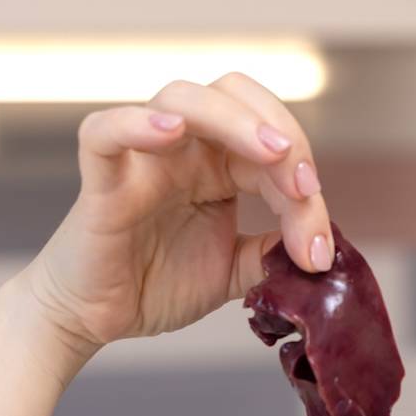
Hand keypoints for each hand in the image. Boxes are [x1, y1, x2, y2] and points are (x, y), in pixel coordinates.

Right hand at [20, 71, 332, 359]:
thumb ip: (272, 255)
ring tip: (269, 154)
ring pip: (182, 98)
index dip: (303, 180)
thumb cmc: (155, 284)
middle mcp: (183, 148)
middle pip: (234, 97)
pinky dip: (136, 123)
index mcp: (217, 164)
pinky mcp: (101, 180)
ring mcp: (141, 156)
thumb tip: (321, 252)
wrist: (95, 318)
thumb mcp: (234, 272)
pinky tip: (170, 131)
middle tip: (304, 186)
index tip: (319, 244)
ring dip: (235, 121)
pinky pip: (106, 131)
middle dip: (282, 133)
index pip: (270, 142)